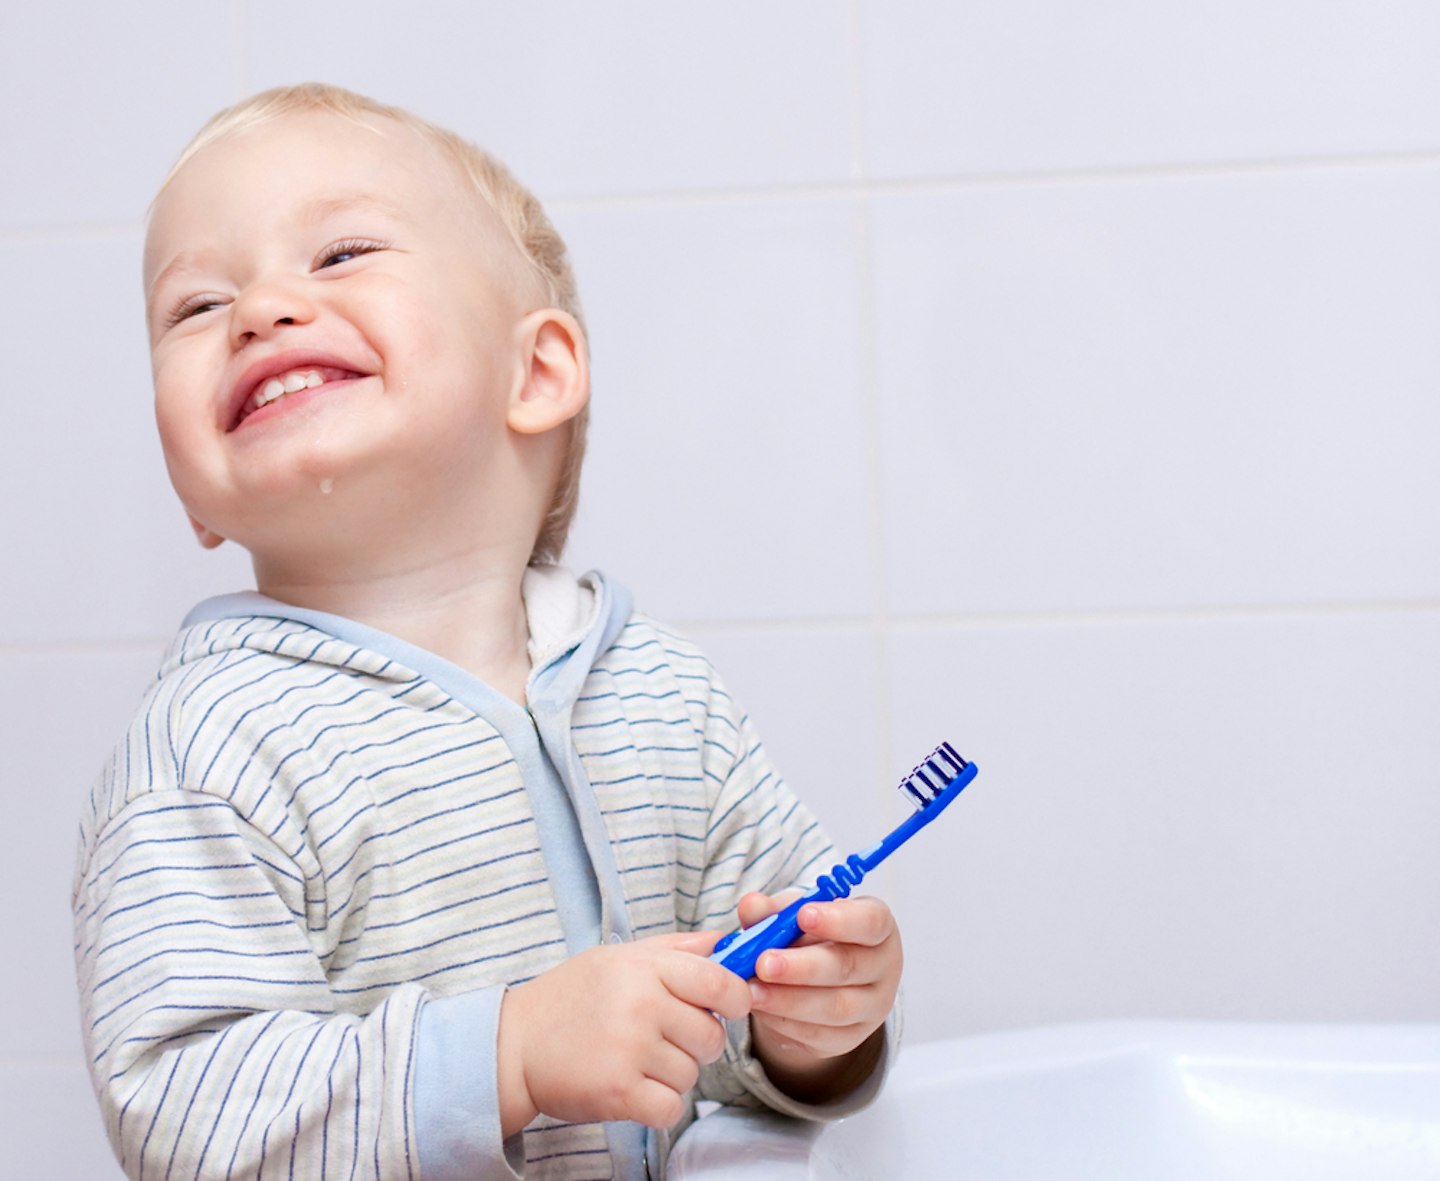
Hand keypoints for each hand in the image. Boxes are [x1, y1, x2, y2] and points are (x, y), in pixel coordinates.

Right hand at [497, 932, 751, 1132]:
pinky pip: (672, 1107)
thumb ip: (675, 949)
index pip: (720, 983)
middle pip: (712, 1036)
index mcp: (645, 968)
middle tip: (667, 1039)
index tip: (729, 1008)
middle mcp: (641, 1005)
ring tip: (639, 1060)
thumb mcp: (619, 957)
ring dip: (674, 1074)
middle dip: (699, 1043)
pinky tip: (636, 1089)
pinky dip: (660, 1105)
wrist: (514, 1045)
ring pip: (692, 1074)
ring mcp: (630, 1050)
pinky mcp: (619, 1093)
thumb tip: (726, 942)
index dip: (736, 999)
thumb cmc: (570, 997)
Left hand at [739, 891, 901, 1102]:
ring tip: (751, 991)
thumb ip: (774, 910)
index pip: (871, 921)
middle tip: (764, 962)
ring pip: (834, 1008)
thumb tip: (751, 905)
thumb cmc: (813, 937)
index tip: (803, 915)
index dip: (839, 919)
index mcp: (877, 926)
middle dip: (802, 967)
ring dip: (788, 1000)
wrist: (820, 981)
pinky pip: (819, 1035)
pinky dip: (785, 1022)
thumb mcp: (796, 916)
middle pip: (848, 967)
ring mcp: (871, 1007)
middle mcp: (883, 967)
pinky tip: (760, 1008)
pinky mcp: (851, 1038)